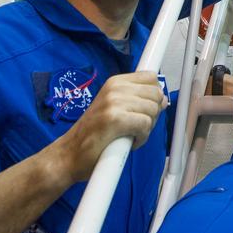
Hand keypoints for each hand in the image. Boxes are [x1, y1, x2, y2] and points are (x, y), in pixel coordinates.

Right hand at [48, 71, 166, 185]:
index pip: (151, 77)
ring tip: (130, 135)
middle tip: (137, 127)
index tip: (144, 110)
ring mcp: (114, 102)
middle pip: (156, 94)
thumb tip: (163, 100)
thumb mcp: (114, 108)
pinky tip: (129, 142)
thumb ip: (137, 101)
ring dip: (147, 127)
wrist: (70, 154)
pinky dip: (142, 138)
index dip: (154, 96)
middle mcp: (115, 87)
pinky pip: (145, 125)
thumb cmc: (94, 134)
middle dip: (153, 113)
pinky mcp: (114, 119)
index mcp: (115, 82)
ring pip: (152, 110)